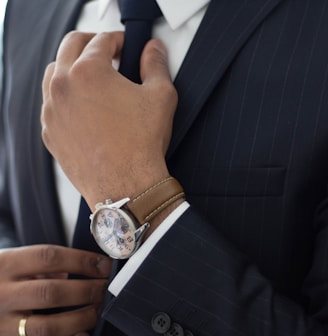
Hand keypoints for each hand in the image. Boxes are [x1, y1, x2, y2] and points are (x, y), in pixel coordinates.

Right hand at [0, 245, 110, 334]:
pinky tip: (83, 333)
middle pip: (52, 292)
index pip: (50, 258)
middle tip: (105, 287)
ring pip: (47, 326)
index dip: (82, 261)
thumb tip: (81, 269)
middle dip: (86, 290)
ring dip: (81, 318)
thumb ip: (43, 264)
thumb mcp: (13, 260)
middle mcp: (4, 294)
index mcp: (7, 265)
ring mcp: (3, 324)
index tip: (103, 265)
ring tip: (96, 309)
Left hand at [41, 31, 177, 209]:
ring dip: (73, 68)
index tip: (125, 46)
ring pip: (54, 74)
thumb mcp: (160, 96)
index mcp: (88, 72)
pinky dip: (64, 97)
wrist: (126, 185)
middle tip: (107, 53)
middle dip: (91, 44)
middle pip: (71, 47)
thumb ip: (156, 65)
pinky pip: (51, 105)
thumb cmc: (141, 144)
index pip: (101, 40)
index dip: (118, 39)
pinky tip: (82, 107)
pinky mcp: (50, 133)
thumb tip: (153, 50)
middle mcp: (63, 87)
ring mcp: (52, 111)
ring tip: (92, 78)